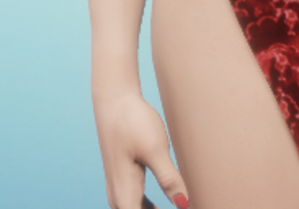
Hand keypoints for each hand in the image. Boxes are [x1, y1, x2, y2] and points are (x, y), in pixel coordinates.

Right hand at [94, 88, 189, 208]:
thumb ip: (169, 179)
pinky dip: (144, 208)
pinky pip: (130, 203)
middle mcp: (117, 193)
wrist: (114, 99)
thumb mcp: (155, 149)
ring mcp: (117, 184)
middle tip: (180, 207)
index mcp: (124, 192)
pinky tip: (156, 205)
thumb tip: (184, 205)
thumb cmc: (132, 121)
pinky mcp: (120, 176)